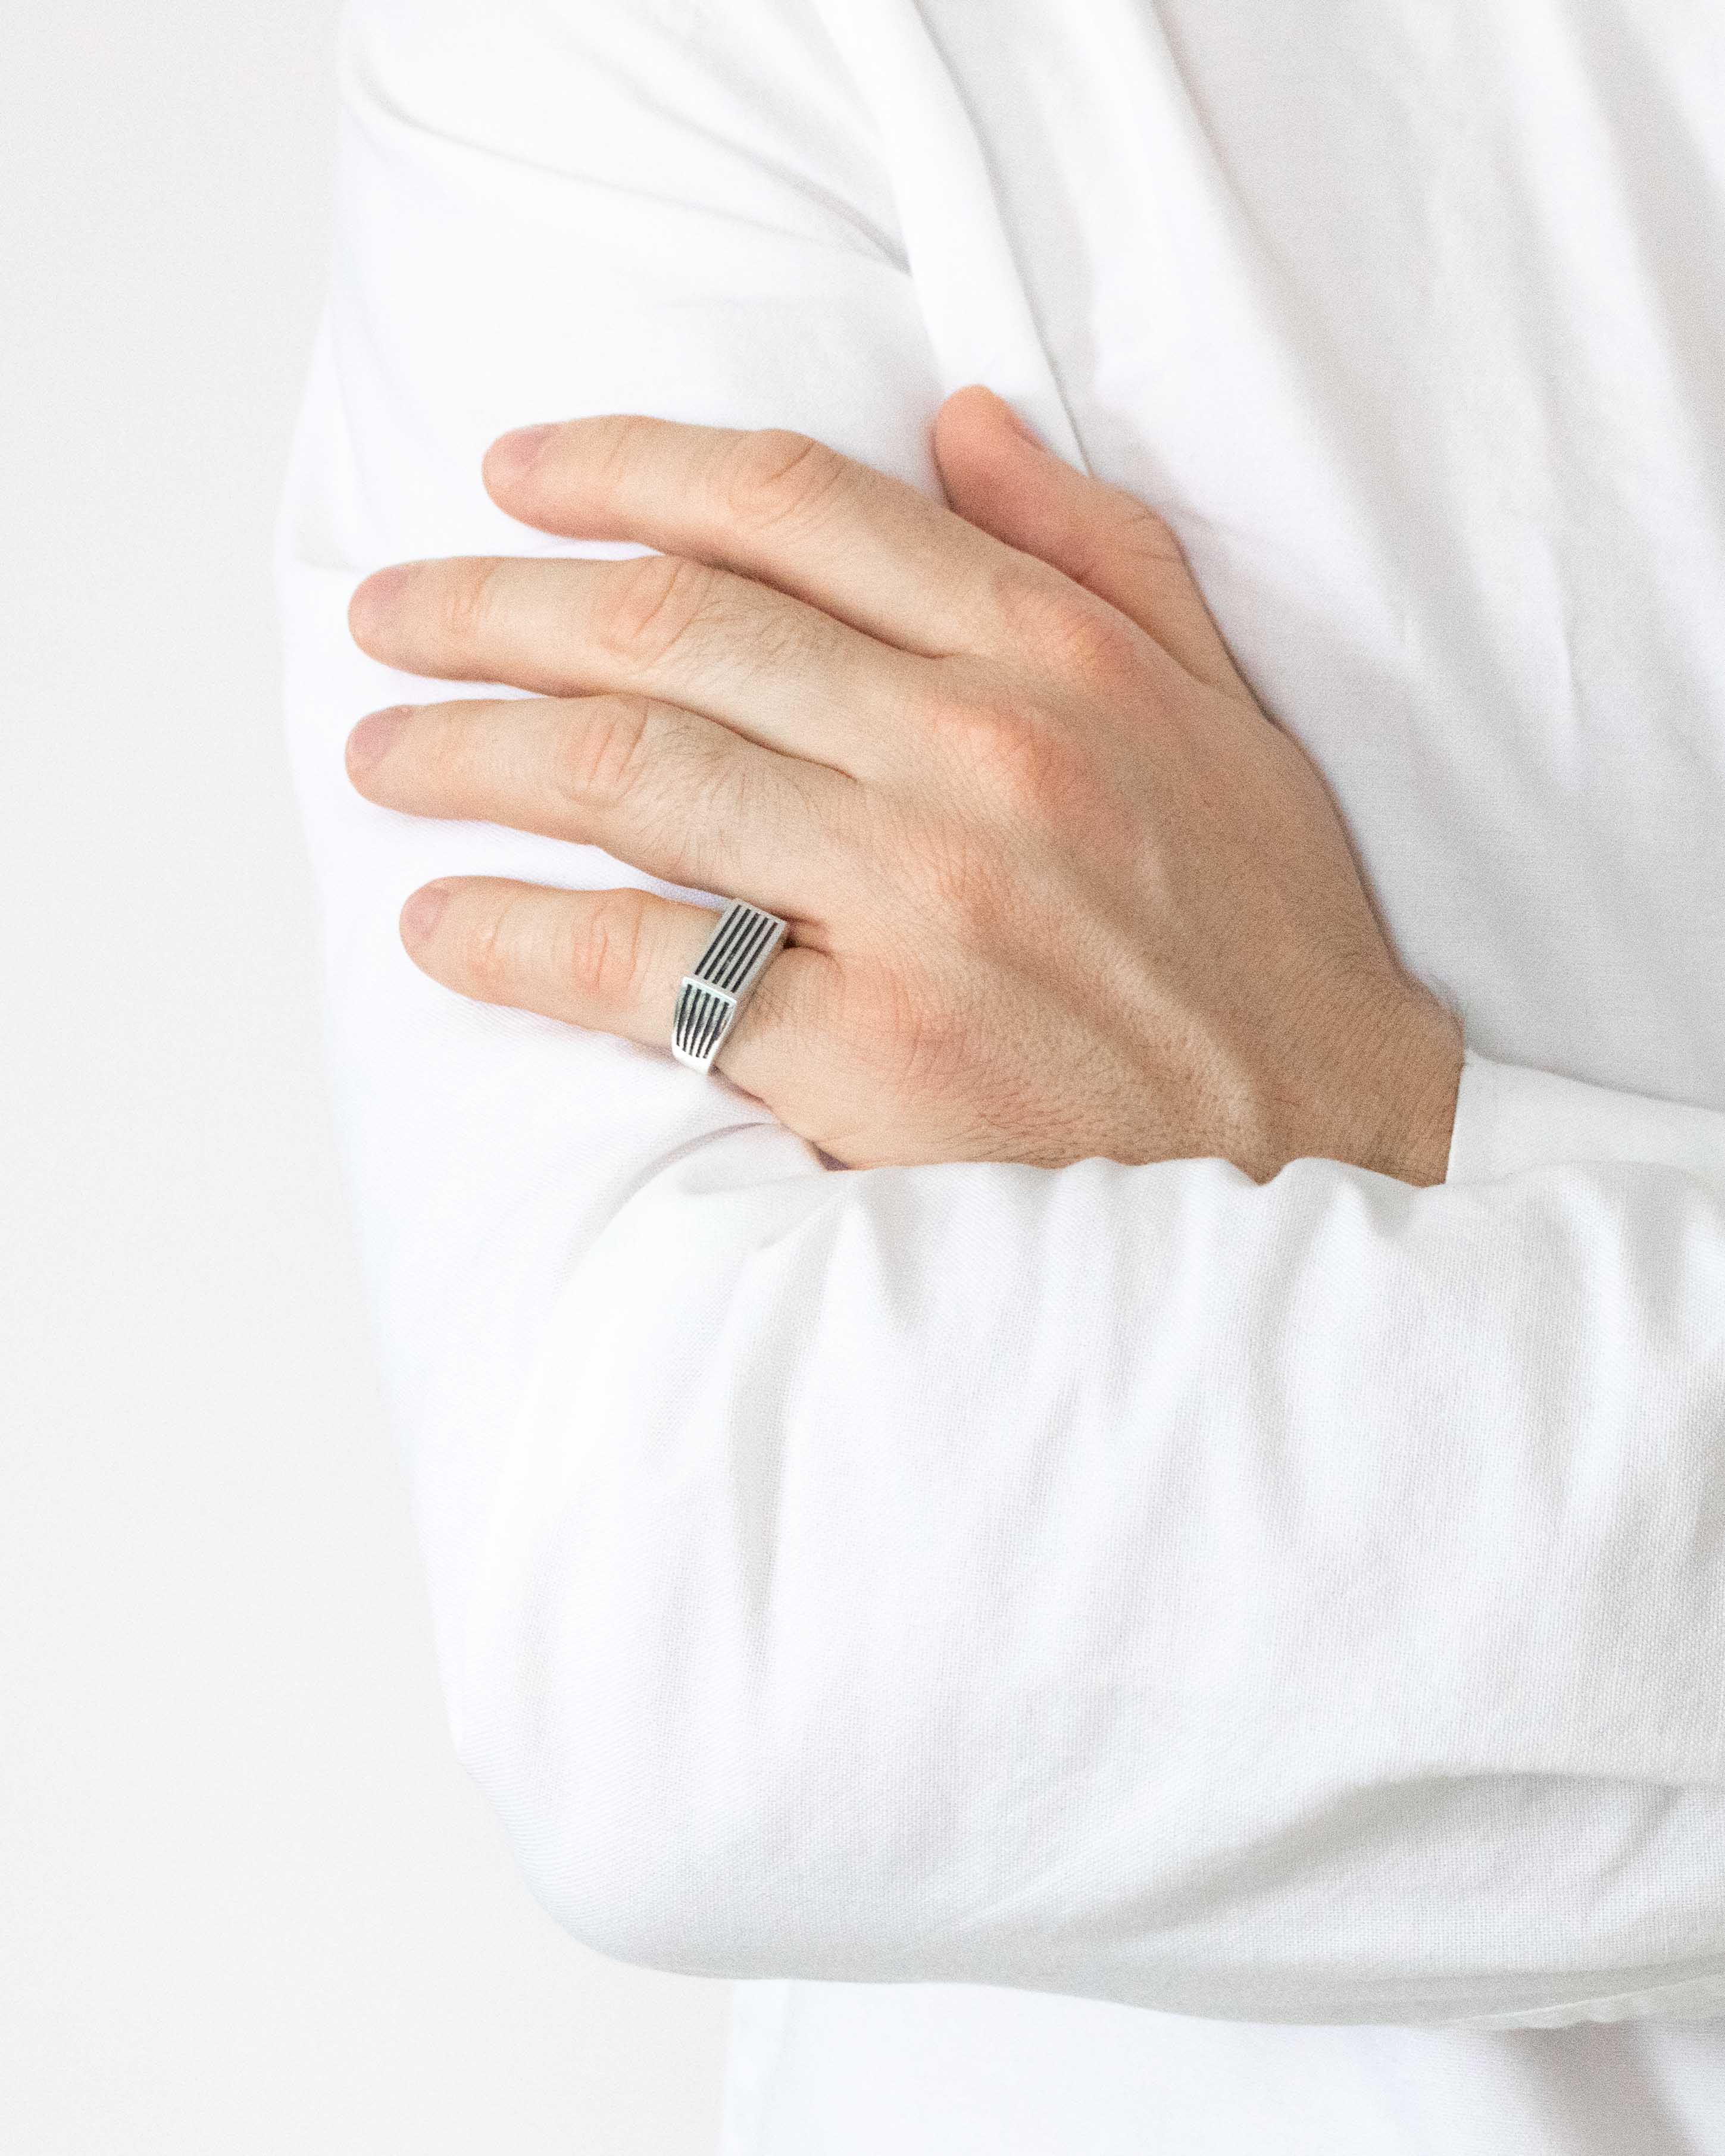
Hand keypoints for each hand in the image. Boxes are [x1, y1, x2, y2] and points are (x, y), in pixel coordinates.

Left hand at [345, 390, 1462, 1182]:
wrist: (1315, 1154)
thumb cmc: (1260, 934)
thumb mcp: (1221, 706)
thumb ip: (1094, 548)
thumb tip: (955, 418)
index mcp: (1052, 654)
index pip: (790, 506)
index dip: (624, 468)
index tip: (513, 474)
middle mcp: (973, 754)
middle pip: (668, 630)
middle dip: (492, 608)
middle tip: (390, 615)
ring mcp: (917, 904)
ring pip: (633, 779)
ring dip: (471, 754)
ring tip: (385, 754)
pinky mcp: (871, 1054)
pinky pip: (647, 969)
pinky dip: (517, 938)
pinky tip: (442, 925)